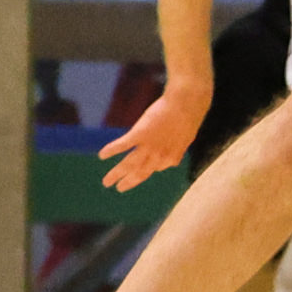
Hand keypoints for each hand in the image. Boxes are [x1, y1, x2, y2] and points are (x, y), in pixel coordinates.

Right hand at [101, 79, 210, 195]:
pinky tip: (102, 155)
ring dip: (116, 174)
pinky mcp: (140, 134)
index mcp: (172, 157)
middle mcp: (159, 156)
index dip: (151, 166)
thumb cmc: (189, 117)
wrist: (187, 104)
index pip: (157, 168)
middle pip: (140, 173)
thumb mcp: (187, 137)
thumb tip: (174, 160)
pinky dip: (111, 150)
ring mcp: (148, 145)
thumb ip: (177, 149)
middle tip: (118, 188)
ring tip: (106, 182)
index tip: (146, 163)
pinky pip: (122, 145)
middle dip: (129, 181)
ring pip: (129, 164)